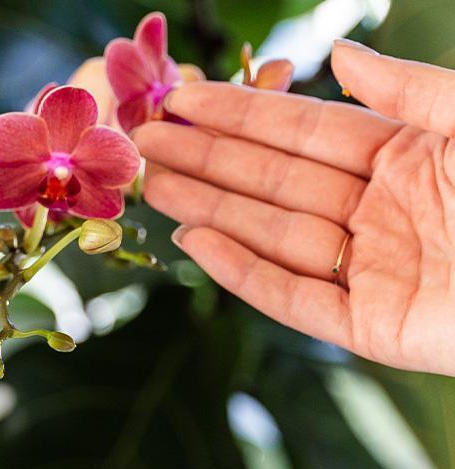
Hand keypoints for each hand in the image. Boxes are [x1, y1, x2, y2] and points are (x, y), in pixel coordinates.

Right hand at [134, 41, 454, 375]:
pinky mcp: (367, 327)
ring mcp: (368, 272)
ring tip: (151, 183)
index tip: (182, 100)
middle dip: (208, 160)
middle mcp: (376, 214)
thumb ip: (410, 90)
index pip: (304, 133)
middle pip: (274, 183)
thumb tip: (337, 56)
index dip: (242, 115)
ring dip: (208, 207)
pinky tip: (198, 241)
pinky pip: (293, 295)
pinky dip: (243, 272)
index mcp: (404, 159)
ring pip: (272, 234)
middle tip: (142, 143)